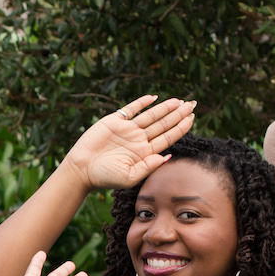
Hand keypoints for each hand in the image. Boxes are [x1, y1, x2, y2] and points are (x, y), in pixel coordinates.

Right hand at [62, 96, 196, 190]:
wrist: (82, 169)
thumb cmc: (105, 177)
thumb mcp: (130, 177)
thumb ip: (149, 167)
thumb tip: (168, 156)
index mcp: (145, 153)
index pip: (168, 137)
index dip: (181, 127)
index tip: (192, 118)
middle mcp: (139, 139)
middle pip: (163, 124)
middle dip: (178, 114)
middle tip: (193, 104)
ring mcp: (128, 129)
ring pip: (151, 115)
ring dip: (165, 108)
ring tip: (180, 101)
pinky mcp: (115, 121)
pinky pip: (131, 109)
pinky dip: (142, 103)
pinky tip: (154, 98)